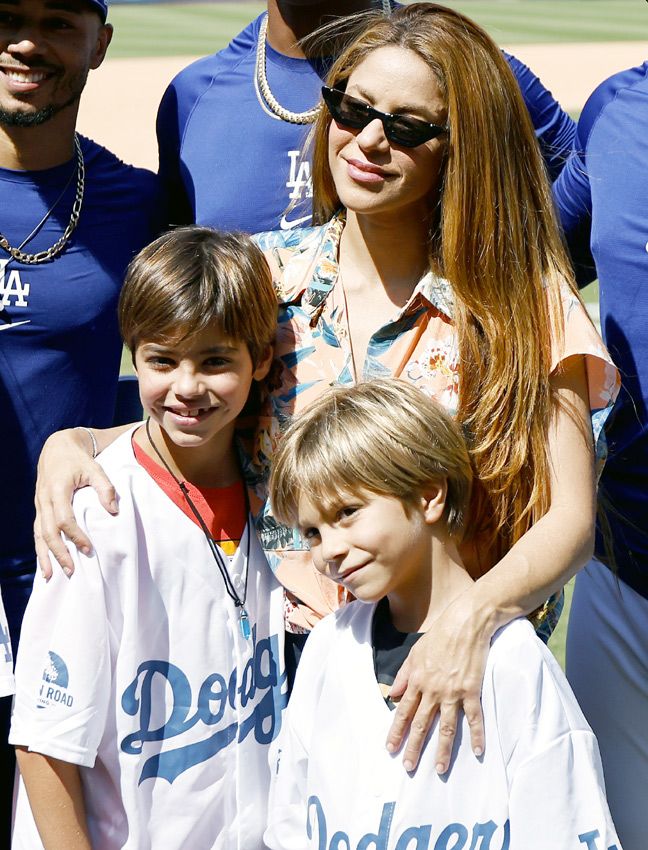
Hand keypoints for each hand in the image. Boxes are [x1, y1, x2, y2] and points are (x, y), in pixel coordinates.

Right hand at [34, 429, 117, 578]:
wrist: (58, 448)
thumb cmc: (79, 460)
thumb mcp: (96, 468)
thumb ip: (105, 488)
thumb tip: (114, 511)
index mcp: (57, 489)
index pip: (64, 519)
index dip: (76, 535)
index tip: (88, 549)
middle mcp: (44, 499)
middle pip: (48, 532)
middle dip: (58, 553)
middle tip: (71, 571)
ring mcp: (39, 505)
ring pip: (38, 535)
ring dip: (45, 556)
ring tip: (50, 576)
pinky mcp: (39, 509)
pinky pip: (37, 532)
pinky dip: (40, 548)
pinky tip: (44, 563)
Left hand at [386, 593, 490, 773]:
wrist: (466, 622)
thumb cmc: (440, 635)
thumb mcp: (415, 652)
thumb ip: (404, 675)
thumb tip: (392, 694)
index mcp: (417, 680)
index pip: (403, 711)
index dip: (396, 731)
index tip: (390, 748)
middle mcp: (433, 690)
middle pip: (421, 724)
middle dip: (414, 747)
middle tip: (408, 767)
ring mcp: (453, 692)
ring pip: (446, 727)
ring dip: (442, 750)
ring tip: (439, 769)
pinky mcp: (472, 690)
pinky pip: (474, 718)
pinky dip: (476, 735)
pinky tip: (477, 751)